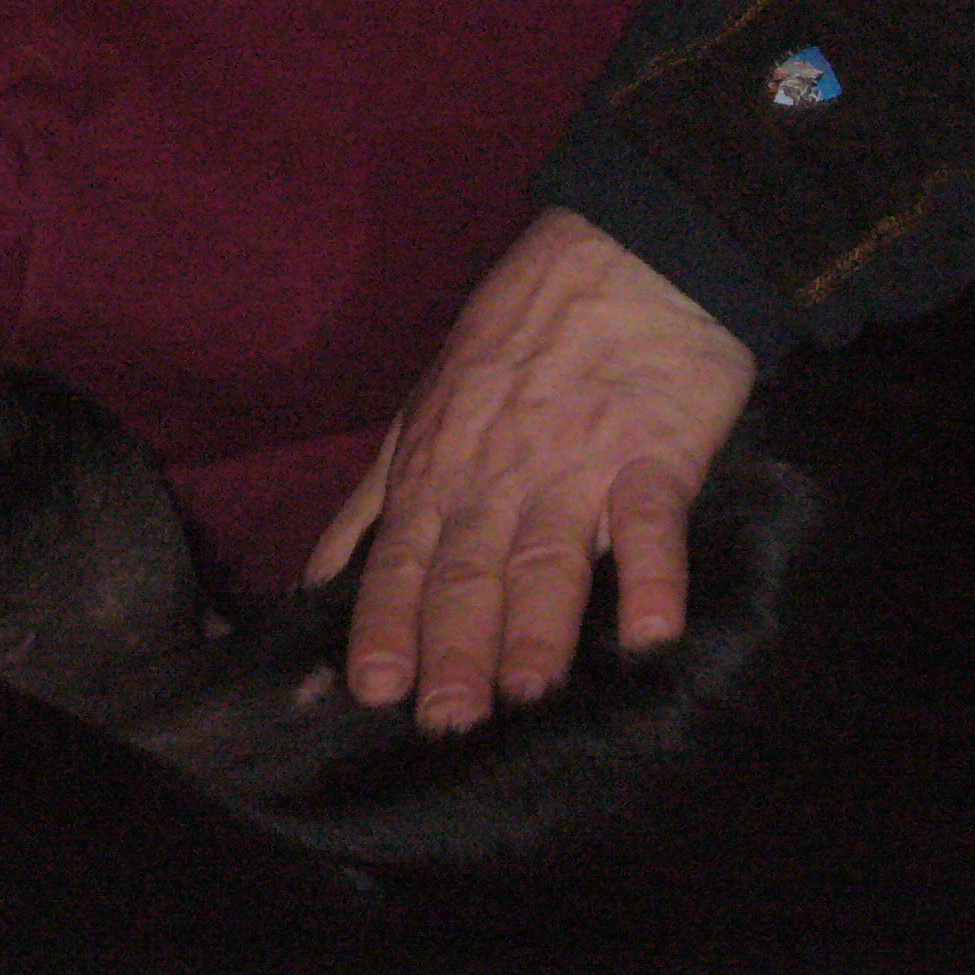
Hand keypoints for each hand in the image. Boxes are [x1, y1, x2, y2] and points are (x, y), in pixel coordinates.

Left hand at [306, 206, 756, 731]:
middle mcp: (498, 476)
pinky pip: (651, 522)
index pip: (400, 560)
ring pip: (549, 556)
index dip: (384, 626)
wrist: (630, 251)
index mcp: (438, 468)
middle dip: (452, 648)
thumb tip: (317, 583)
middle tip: (446, 723)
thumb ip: (375, 504)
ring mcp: (578, 465)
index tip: (369, 693)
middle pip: (470, 572)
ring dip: (536, 627)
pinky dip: (652, 576)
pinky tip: (651, 633)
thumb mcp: (423, 408)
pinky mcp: (657, 453)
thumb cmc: (520, 335)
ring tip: (527, 693)